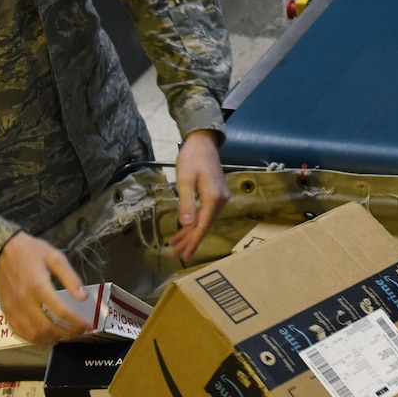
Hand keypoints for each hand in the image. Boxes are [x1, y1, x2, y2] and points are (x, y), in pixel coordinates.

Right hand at [0, 232, 88, 345]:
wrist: (3, 251)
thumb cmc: (32, 252)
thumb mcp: (55, 257)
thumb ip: (70, 278)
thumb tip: (83, 297)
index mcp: (38, 286)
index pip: (61, 312)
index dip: (77, 323)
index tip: (88, 326)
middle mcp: (24, 301)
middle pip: (47, 328)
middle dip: (67, 334)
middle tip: (79, 332)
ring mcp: (13, 309)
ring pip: (33, 335)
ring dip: (51, 339)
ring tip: (65, 335)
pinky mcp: (6, 312)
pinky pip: (19, 333)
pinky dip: (34, 339)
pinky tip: (46, 336)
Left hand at [171, 130, 228, 261]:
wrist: (203, 142)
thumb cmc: (192, 157)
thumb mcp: (185, 180)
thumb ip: (186, 203)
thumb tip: (186, 224)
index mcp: (214, 197)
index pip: (203, 225)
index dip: (193, 241)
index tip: (185, 255)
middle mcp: (221, 200)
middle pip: (204, 226)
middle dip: (189, 240)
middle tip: (175, 254)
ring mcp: (221, 198)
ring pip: (204, 221)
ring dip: (190, 232)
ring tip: (176, 245)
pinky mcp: (217, 195)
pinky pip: (205, 213)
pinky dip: (195, 222)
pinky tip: (185, 229)